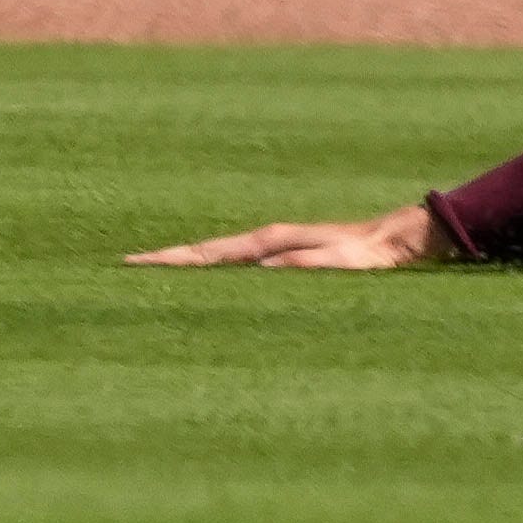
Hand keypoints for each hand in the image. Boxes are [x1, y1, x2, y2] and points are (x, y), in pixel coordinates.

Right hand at [126, 204, 452, 269]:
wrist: (400, 238)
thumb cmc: (372, 255)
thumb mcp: (341, 263)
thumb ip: (304, 266)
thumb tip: (262, 270)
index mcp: (270, 244)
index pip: (208, 255)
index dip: (170, 261)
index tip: (131, 263)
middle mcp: (266, 244)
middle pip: (203, 254)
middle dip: (165, 262)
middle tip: (123, 269)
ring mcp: (274, 249)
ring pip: (217, 260)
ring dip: (185, 266)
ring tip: (151, 277)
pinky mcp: (285, 258)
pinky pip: (237, 267)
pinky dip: (212, 272)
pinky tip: (206, 284)